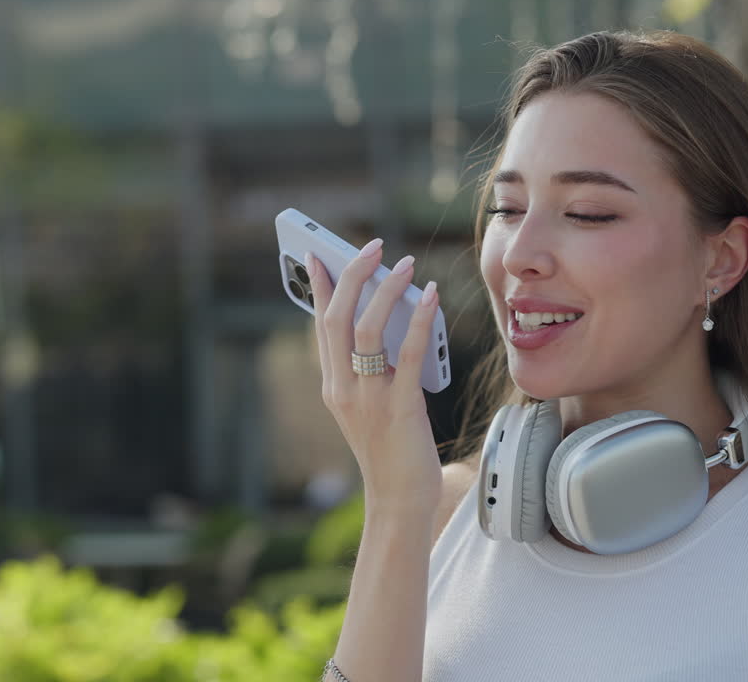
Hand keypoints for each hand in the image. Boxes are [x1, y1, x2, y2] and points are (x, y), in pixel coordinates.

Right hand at [308, 239, 443, 513]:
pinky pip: (406, 353)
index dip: (317, 287)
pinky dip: (418, 319)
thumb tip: (393, 318)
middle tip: (372, 247)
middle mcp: (342, 388)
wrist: (399, 500)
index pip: (320, 325)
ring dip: (385, 289)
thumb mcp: (371, 405)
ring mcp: (367, 398)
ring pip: (366, 329)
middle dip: (352, 275)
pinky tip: (430, 297)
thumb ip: (373, 368)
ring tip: (404, 263)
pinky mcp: (399, 407)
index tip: (317, 255)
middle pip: (337, 318)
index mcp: (332, 386)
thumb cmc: (391, 451)